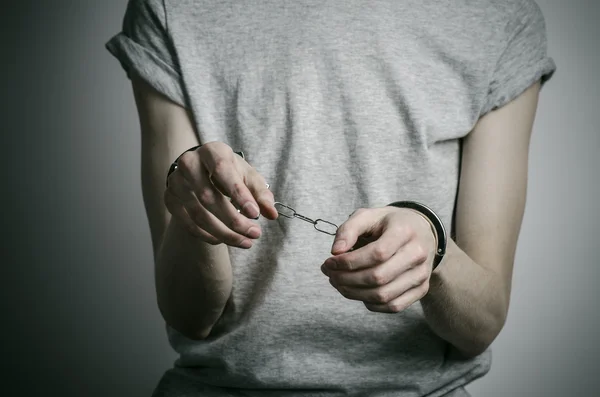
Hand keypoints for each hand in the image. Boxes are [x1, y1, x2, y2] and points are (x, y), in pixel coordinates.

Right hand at [164, 141, 277, 247]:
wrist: (202, 169)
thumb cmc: (230, 172)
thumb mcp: (248, 176)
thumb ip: (261, 194)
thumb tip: (272, 214)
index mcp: (212, 151)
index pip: (223, 171)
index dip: (239, 194)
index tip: (256, 214)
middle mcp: (189, 163)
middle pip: (209, 196)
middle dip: (234, 220)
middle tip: (255, 234)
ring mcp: (176, 182)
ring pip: (198, 214)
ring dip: (224, 233)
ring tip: (245, 242)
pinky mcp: (170, 198)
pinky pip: (188, 224)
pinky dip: (208, 236)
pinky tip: (224, 240)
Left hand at [321, 207, 435, 312]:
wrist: (422, 231)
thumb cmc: (389, 223)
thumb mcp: (368, 216)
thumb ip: (349, 229)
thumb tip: (335, 251)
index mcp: (404, 231)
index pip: (377, 253)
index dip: (349, 262)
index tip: (329, 262)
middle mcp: (417, 254)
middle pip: (378, 277)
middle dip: (347, 279)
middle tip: (330, 274)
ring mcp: (421, 274)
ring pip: (384, 295)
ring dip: (354, 293)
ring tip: (339, 283)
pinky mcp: (422, 290)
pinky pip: (393, 306)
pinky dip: (370, 303)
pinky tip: (358, 291)